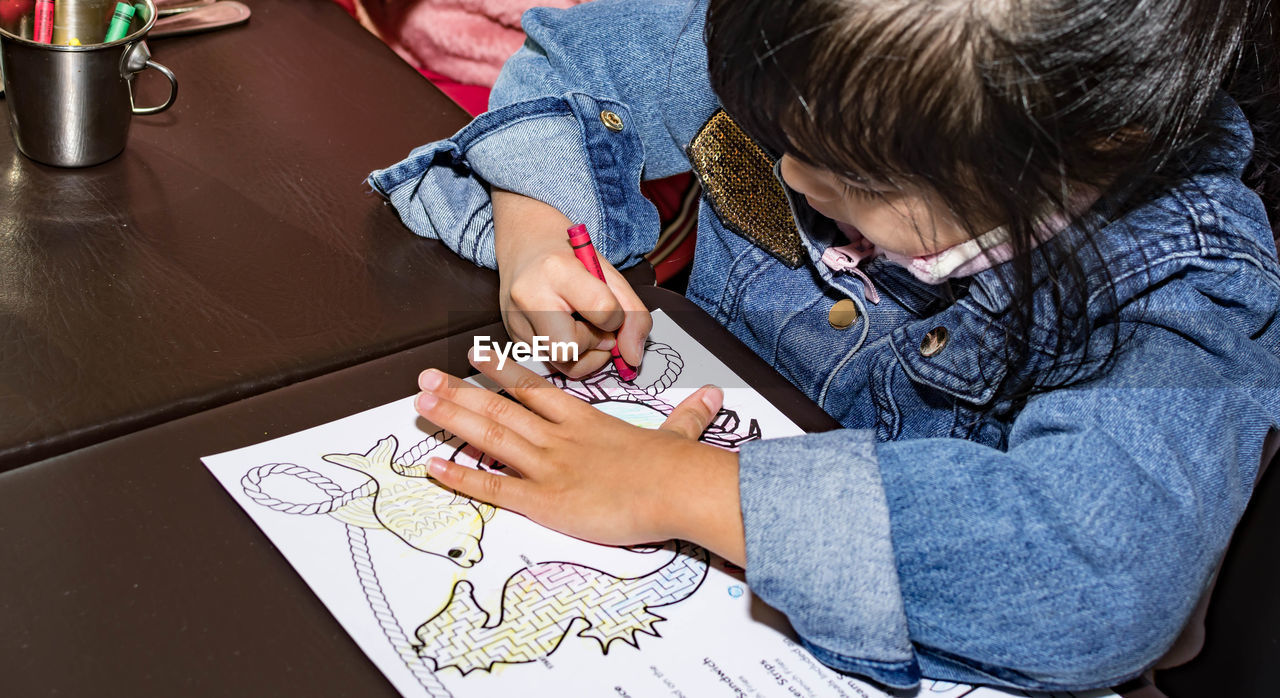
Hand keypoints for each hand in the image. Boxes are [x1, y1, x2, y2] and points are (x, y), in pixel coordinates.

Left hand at [414, 355, 745, 564]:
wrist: (679, 488)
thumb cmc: (679, 467)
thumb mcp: (679, 436)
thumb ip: (688, 417)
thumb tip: (713, 397)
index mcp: (586, 422)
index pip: (535, 390)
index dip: (502, 371)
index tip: (476, 353)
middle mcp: (560, 438)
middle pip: (501, 408)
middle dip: (460, 392)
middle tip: (424, 378)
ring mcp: (549, 467)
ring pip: (492, 437)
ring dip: (454, 420)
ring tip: (421, 404)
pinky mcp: (546, 502)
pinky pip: (496, 489)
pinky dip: (463, 477)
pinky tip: (434, 467)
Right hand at [493, 189, 651, 377]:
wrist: (526, 245)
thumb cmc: (570, 257)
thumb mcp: (608, 272)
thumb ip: (632, 313)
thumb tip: (633, 358)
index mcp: (557, 270)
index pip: (602, 309)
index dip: (617, 317)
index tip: (613, 310)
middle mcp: (529, 297)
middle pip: (570, 349)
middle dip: (595, 344)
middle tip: (598, 326)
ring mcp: (517, 321)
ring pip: (563, 365)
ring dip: (585, 354)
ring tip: (584, 330)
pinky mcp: (515, 338)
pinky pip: (553, 365)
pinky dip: (570, 355)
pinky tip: (568, 332)